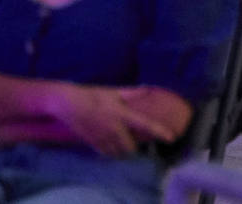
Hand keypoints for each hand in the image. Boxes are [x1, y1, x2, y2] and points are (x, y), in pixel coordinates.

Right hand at [52, 85, 173, 156]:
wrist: (69, 104)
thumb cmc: (93, 95)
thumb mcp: (114, 91)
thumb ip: (132, 92)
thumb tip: (148, 88)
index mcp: (122, 114)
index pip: (145, 124)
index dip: (159, 132)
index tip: (171, 137)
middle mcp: (114, 128)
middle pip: (131, 147)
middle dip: (136, 147)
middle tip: (139, 142)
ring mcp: (102, 137)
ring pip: (118, 153)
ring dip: (124, 152)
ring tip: (127, 146)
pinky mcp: (93, 143)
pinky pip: (106, 153)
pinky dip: (112, 152)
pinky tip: (113, 147)